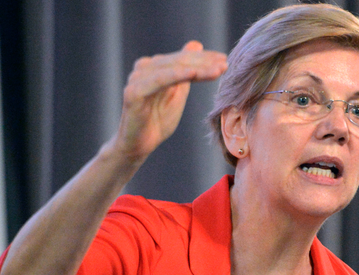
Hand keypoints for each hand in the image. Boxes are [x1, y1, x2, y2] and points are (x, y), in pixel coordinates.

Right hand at [115, 41, 226, 160]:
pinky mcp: (134, 92)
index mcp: (154, 67)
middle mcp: (144, 69)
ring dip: (197, 68)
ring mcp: (137, 79)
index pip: (183, 58)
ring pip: (172, 68)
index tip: (224, 59)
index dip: (204, 58)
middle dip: (204, 62)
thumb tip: (196, 44)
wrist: (138, 146)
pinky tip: (193, 74)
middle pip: (179, 61)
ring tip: (218, 70)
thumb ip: (186, 72)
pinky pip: (159, 80)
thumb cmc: (157, 121)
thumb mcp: (178, 93)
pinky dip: (177, 75)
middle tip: (225, 63)